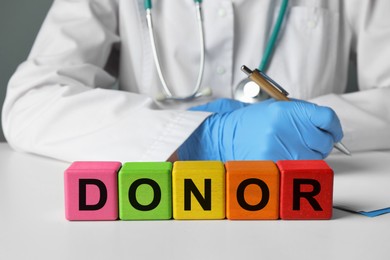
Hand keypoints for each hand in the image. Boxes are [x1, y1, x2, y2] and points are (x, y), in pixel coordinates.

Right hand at [179, 99, 342, 160]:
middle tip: (303, 139)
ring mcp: (278, 148)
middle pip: (324, 140)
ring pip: (315, 157)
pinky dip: (297, 166)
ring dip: (308, 155)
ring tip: (289, 148)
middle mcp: (284, 128)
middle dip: (319, 141)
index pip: (326, 117)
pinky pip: (300, 169)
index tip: (332, 130)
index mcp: (285, 110)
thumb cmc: (251, 123)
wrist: (225, 136)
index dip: (333, 126)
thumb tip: (329, 127)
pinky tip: (284, 158)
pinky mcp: (273, 164)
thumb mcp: (276, 108)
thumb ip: (303, 115)